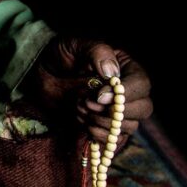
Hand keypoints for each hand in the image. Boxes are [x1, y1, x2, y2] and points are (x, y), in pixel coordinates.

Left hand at [21, 36, 152, 144]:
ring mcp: (117, 110)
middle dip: (115, 112)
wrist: (43, 74)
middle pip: (143, 108)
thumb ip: (97, 52)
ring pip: (129, 127)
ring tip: (79, 107)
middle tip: (88, 104)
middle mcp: (127, 90)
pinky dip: (98, 136)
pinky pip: (114, 141)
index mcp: (125, 68)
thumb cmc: (61, 56)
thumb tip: (112, 73)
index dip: (125, 94)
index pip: (141, 84)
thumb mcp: (75, 45)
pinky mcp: (105, 126)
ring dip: (102, 123)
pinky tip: (82, 122)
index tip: (99, 96)